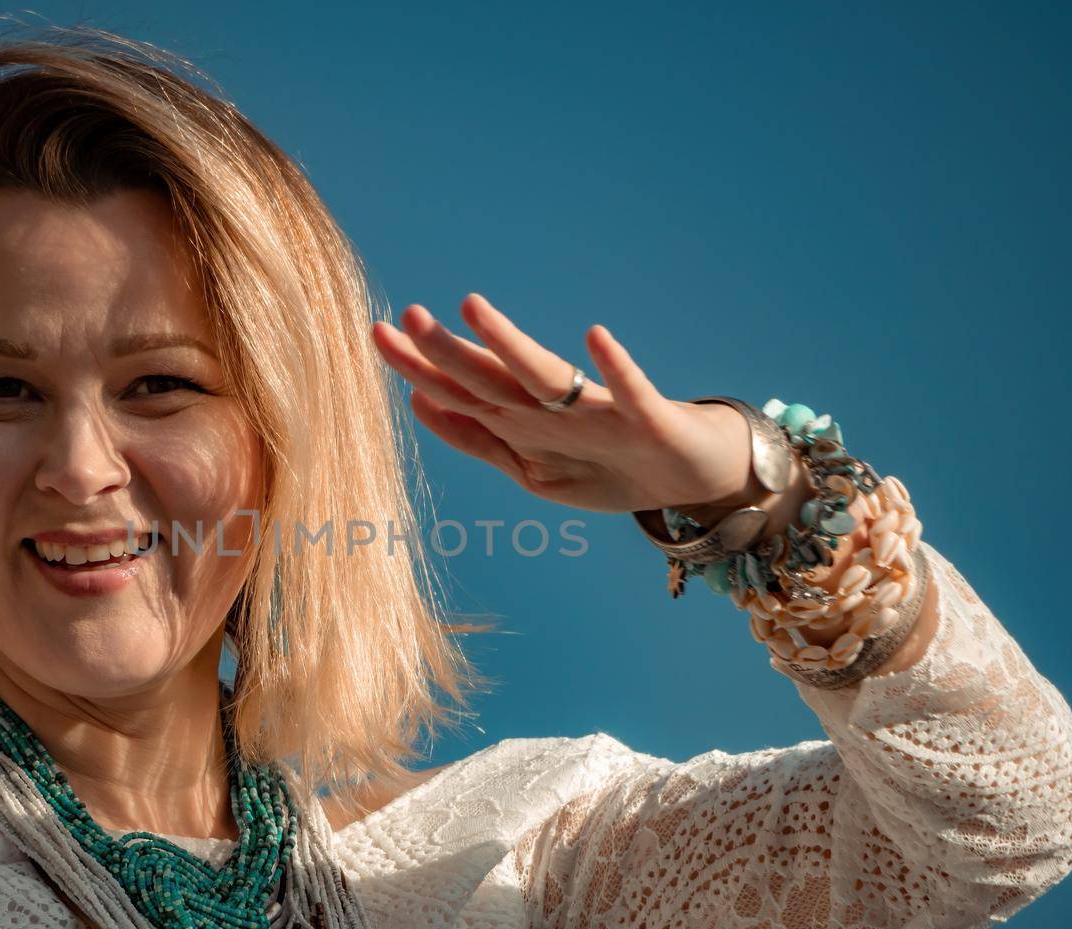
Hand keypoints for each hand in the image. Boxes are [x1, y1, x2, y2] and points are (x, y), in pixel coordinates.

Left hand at [372, 293, 762, 515]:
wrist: (696, 478)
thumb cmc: (610, 465)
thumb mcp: (531, 468)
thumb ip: (477, 438)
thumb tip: (416, 400)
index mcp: (523, 420)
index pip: (459, 388)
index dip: (418, 366)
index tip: (375, 333)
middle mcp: (554, 407)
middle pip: (490, 376)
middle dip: (446, 350)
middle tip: (405, 314)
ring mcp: (600, 412)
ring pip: (546, 376)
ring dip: (510, 343)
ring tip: (473, 307)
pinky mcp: (648, 420)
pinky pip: (628, 392)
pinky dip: (614, 368)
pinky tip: (595, 337)